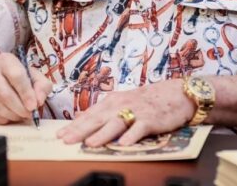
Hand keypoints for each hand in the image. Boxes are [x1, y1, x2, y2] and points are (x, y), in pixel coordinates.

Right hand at [0, 52, 52, 123]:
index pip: (16, 76)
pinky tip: (11, 116)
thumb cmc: (17, 75)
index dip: (26, 93)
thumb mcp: (33, 75)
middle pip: (5, 94)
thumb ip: (42, 86)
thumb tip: (39, 101)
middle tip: (29, 114)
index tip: (33, 106)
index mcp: (7, 61)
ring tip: (22, 115)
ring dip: (13, 115)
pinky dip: (4, 119)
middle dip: (20, 108)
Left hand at [56, 79, 194, 146]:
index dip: (74, 125)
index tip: (59, 135)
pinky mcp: (151, 119)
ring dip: (103, 133)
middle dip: (81, 130)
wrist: (176, 93)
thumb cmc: (148, 100)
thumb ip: (101, 110)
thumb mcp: (121, 101)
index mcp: (112, 101)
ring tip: (90, 143)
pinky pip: (140, 127)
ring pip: (117, 122)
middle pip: (99, 118)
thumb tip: (79, 117)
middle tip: (67, 140)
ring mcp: (137, 111)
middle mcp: (122, 104)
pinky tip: (123, 143)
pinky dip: (132, 135)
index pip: (90, 115)